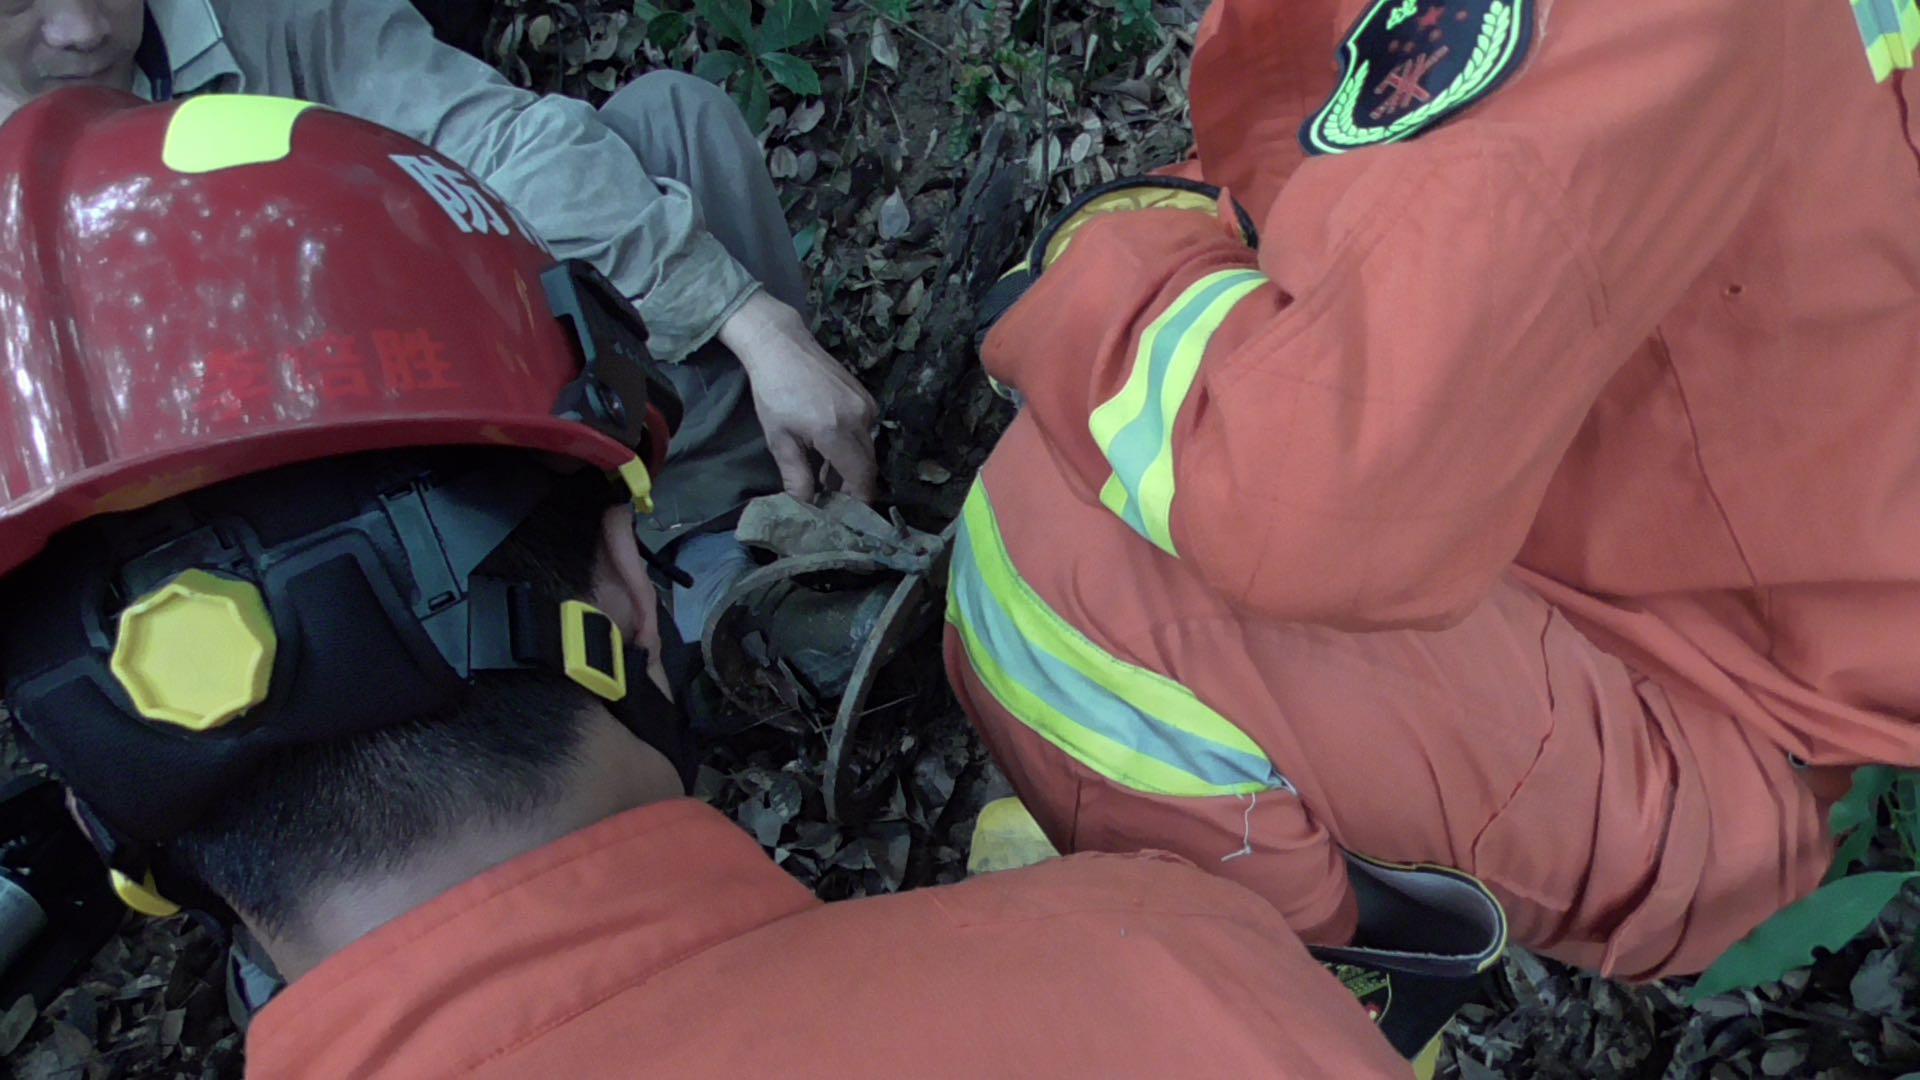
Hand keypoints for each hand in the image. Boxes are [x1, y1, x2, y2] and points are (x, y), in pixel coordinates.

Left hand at [718, 291, 879, 503]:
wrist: (781, 345)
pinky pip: (866, 432)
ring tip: (826, 480)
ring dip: (851, 468)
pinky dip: (852, 448)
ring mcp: (866, 405)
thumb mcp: (780, 440)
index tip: (847, 517)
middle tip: (833, 504)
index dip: (858, 501)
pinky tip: (830, 454)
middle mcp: (860, 419)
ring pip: (867, 450)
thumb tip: (806, 507)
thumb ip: (797, 476)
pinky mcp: (866, 397)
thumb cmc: (774, 392)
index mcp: (836, 432)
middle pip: (868, 466)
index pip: (861, 478)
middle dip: (853, 488)